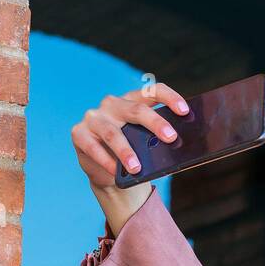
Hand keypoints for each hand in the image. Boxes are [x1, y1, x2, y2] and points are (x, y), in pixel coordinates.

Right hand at [71, 81, 189, 187]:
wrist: (108, 173)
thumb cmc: (132, 155)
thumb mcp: (145, 146)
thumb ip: (156, 142)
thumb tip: (175, 148)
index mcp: (132, 102)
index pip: (152, 92)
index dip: (170, 98)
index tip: (185, 111)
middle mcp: (113, 104)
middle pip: (136, 110)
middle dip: (155, 124)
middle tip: (171, 138)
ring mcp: (94, 118)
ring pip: (113, 133)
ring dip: (126, 151)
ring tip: (137, 168)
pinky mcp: (79, 134)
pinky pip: (93, 147)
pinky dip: (106, 161)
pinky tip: (114, 171)